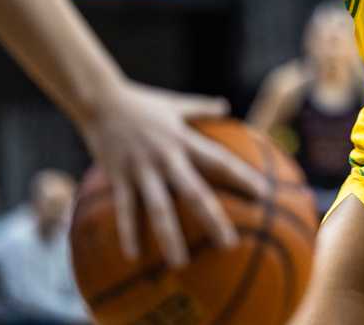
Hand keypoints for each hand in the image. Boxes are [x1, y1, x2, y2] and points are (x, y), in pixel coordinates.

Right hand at [78, 82, 267, 267]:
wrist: (100, 100)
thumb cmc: (141, 102)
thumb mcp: (175, 104)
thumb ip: (201, 107)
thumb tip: (225, 105)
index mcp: (184, 140)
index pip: (220, 162)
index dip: (242, 177)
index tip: (263, 195)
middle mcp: (166, 158)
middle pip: (195, 193)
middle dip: (213, 219)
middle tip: (230, 245)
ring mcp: (142, 170)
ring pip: (160, 208)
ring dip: (170, 237)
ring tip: (180, 263)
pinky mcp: (118, 177)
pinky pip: (125, 210)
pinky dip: (128, 232)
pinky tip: (134, 257)